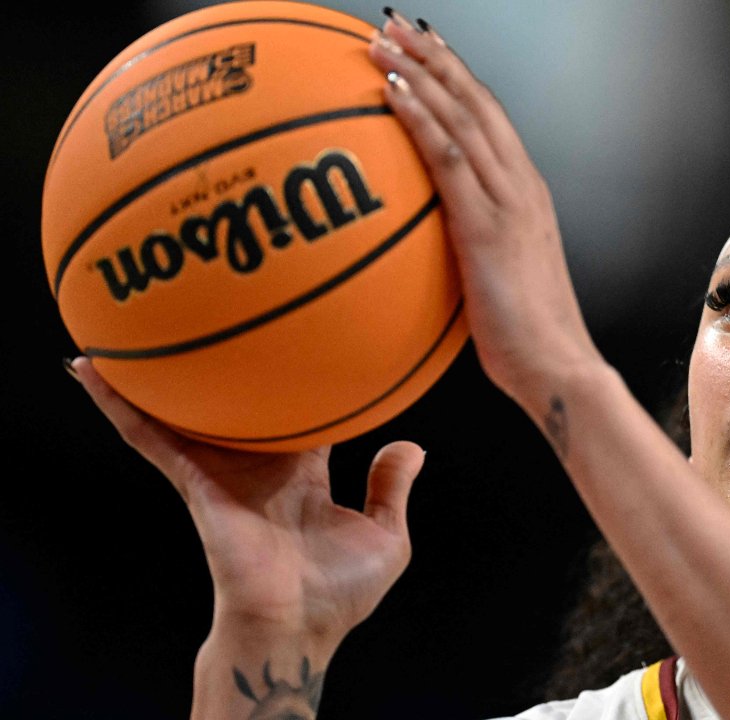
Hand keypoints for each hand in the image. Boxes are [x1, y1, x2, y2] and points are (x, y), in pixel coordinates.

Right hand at [68, 356, 421, 651]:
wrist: (301, 626)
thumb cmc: (341, 591)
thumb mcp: (386, 535)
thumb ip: (390, 488)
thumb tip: (412, 445)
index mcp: (302, 472)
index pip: (296, 411)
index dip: (296, 376)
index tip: (300, 334)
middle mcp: (258, 465)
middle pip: (236, 401)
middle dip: (224, 364)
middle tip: (214, 308)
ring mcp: (222, 472)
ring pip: (184, 411)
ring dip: (154, 372)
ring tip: (125, 324)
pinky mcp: (196, 483)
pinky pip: (151, 438)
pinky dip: (121, 406)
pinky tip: (91, 373)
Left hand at [368, 12, 603, 407]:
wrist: (557, 365)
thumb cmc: (528, 335)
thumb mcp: (500, 277)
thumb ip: (474, 246)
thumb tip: (433, 243)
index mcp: (527, 193)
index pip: (490, 118)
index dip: (456, 77)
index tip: (424, 48)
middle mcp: (522, 185)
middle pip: (476, 101)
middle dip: (434, 55)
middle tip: (394, 23)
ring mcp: (508, 202)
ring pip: (462, 117)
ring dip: (419, 72)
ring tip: (381, 41)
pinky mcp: (487, 226)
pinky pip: (447, 157)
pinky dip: (419, 117)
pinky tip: (390, 92)